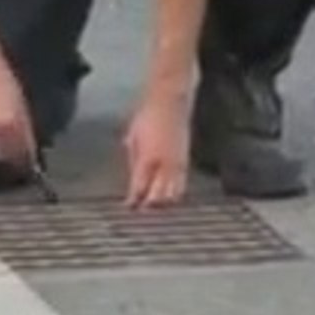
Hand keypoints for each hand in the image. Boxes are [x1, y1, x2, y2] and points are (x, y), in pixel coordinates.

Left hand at [124, 94, 189, 209]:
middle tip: (139, 211)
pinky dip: (173, 195)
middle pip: (158, 198)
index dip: (133, 201)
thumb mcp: (132, 139)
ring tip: (152, 207)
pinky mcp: (186, 162)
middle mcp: (164, 165)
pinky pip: (181, 186)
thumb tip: (133, 179)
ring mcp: (177, 164)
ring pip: (172, 195)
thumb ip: (134, 161)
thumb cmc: (148, 117)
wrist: (170, 103)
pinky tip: (167, 197)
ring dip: (162, 204)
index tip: (128, 207)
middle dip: (148, 208)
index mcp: (148, 159)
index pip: (140, 188)